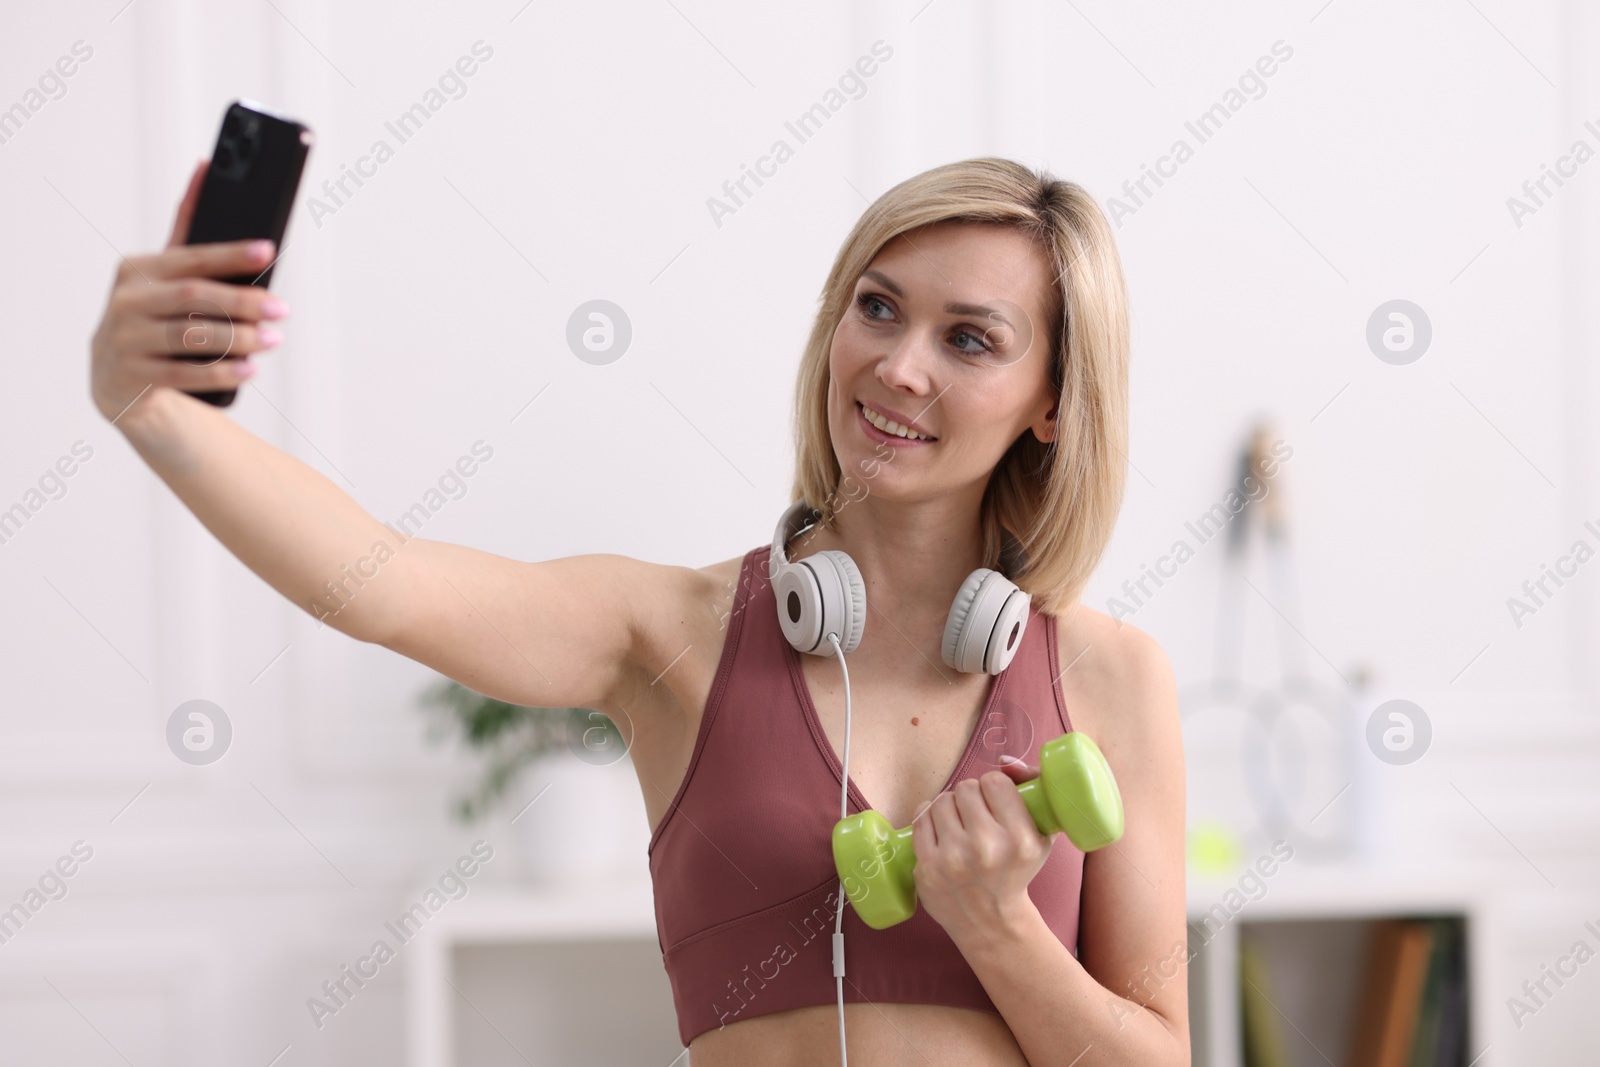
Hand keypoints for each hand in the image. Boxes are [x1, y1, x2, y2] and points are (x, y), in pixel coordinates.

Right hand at [89, 159, 287, 424]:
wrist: (115, 379)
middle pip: (193, 297)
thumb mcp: (164, 275)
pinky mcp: (132, 377)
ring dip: (238, 339)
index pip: (191, 258)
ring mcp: (125, 340)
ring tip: (273, 339)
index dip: (230, 254)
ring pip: (190, 337)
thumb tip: (206, 167)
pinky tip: (250, 369)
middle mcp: (127, 301)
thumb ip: (187, 228)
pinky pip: (183, 375)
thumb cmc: (154, 316)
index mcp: (138, 270)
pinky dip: (221, 372)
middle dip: (242, 302)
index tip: (267, 250)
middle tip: (282, 308)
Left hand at [910, 755, 1051, 940]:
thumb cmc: (1017, 871)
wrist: (990, 921)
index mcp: (1021, 839)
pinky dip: (929, 818)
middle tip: (976, 814)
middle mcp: (987, 848)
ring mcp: (954, 859)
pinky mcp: (927, 867)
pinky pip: (921, 819)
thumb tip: (1004, 761)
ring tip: (959, 823)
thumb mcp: (1041, 834)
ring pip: (942, 800)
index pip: (995, 782)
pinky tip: (941, 829)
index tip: (995, 801)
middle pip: (966, 788)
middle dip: (971, 797)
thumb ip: (1031, 788)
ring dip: (950, 807)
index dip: (994, 787)